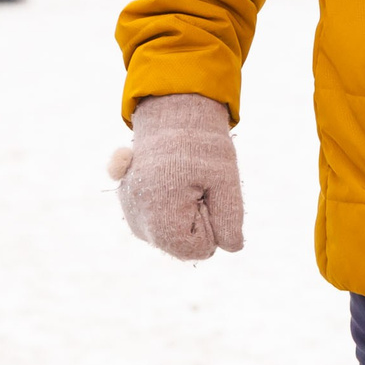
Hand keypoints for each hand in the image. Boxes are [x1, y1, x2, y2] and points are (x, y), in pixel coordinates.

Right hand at [107, 94, 243, 259]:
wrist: (170, 116)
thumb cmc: (201, 147)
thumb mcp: (226, 179)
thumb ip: (230, 217)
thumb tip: (233, 247)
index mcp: (159, 215)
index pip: (198, 249)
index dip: (211, 223)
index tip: (205, 192)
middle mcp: (139, 221)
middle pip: (184, 246)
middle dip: (198, 222)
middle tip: (196, 186)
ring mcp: (132, 216)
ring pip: (173, 238)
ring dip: (185, 216)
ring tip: (183, 183)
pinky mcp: (131, 211)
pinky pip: (161, 226)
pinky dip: (173, 211)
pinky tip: (172, 185)